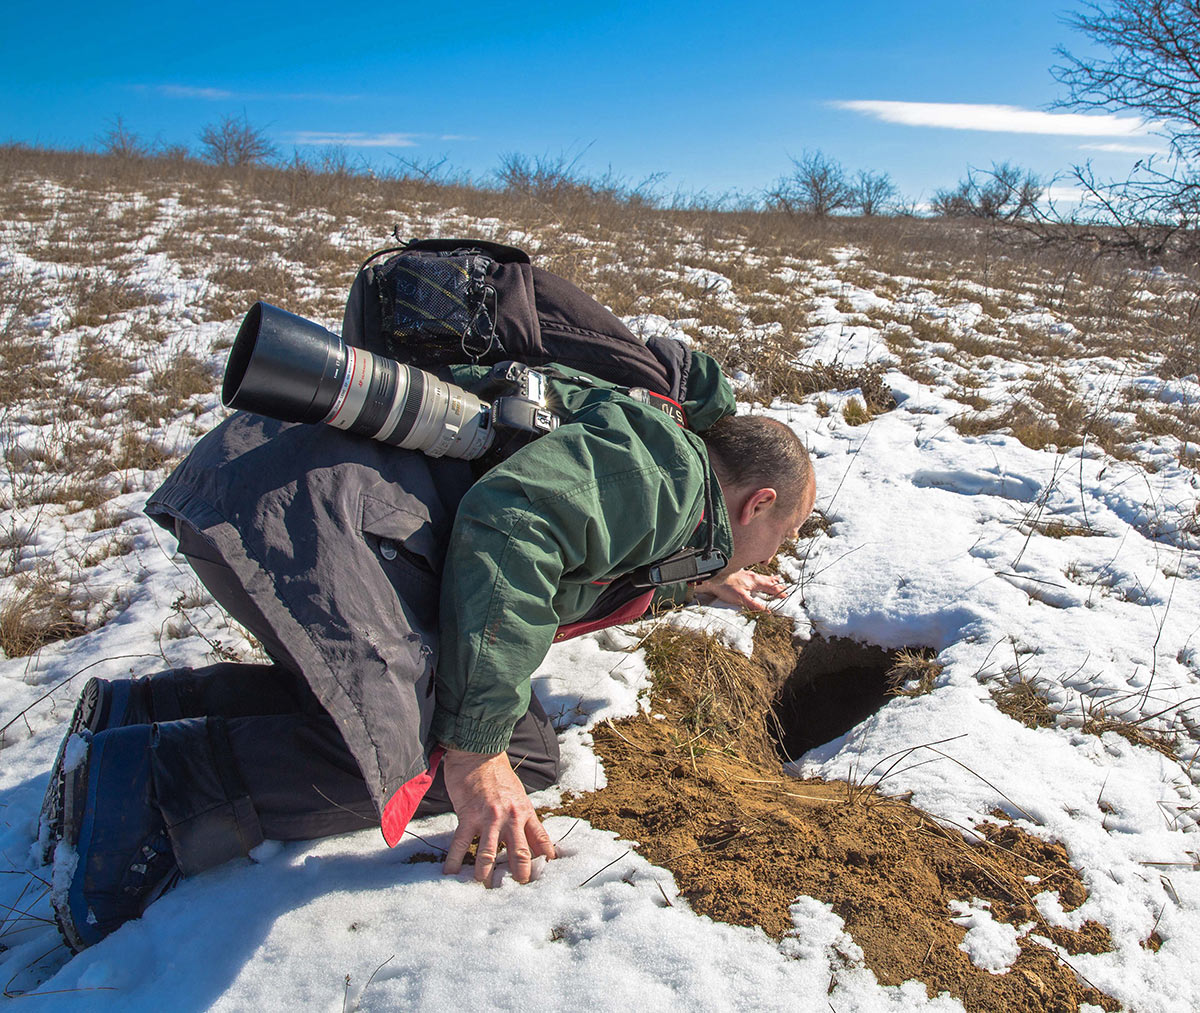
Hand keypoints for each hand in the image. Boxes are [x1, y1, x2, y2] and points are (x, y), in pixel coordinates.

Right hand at [440, 748, 555, 885]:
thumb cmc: (499, 776)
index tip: (544, 879)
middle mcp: (510, 817)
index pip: (541, 841)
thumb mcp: (520, 796)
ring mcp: (489, 818)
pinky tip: (449, 875)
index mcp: (525, 812)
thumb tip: (537, 844)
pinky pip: (460, 843)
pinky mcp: (468, 815)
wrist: (478, 753)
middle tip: (514, 894)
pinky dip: (454, 861)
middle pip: (519, 854)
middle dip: (518, 876)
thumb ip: (526, 820)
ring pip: (489, 854)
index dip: (545, 861)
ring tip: (482, 888)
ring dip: (486, 875)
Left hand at [693, 568, 786, 610]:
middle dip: (777, 585)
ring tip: (776, 578)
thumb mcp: (741, 598)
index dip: (778, 592)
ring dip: (770, 579)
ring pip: (762, 576)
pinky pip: (755, 575)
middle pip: (768, 581)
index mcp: (755, 582)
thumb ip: (754, 604)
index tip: (786, 595)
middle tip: (784, 587)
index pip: (770, 588)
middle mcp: (753, 576)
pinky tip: (757, 576)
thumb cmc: (726, 587)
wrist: (713, 578)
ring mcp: (747, 574)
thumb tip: (767, 610)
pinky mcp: (741, 573)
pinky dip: (761, 577)